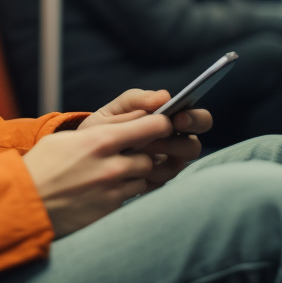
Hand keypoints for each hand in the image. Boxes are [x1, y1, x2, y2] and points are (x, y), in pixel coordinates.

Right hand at [23, 114, 172, 236]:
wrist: (23, 203)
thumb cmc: (42, 165)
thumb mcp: (68, 138)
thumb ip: (105, 130)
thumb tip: (136, 122)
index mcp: (100, 140)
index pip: (152, 127)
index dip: (161, 125)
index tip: (162, 125)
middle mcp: (112, 166)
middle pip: (150, 156)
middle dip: (145, 153)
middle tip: (133, 151)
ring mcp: (113, 190)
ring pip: (143, 177)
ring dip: (136, 173)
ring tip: (114, 171)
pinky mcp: (110, 210)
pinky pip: (131, 196)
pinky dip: (125, 190)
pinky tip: (107, 187)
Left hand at [78, 89, 210, 190]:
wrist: (81, 158)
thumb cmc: (102, 129)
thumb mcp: (113, 111)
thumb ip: (136, 100)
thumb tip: (164, 96)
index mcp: (172, 123)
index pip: (199, 120)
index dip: (194, 119)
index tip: (177, 118)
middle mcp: (175, 147)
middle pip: (194, 147)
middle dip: (178, 141)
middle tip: (160, 137)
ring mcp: (166, 168)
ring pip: (178, 165)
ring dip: (158, 156)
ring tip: (136, 148)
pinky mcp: (154, 186)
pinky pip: (159, 182)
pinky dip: (145, 173)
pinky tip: (129, 165)